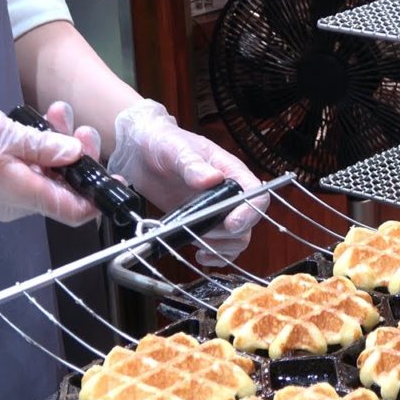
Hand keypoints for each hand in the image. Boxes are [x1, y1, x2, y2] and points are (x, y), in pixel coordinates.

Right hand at [0, 95, 101, 226]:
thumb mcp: (5, 136)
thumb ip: (45, 147)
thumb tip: (76, 154)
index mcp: (23, 197)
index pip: (75, 212)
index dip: (98, 198)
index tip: (114, 177)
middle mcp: (19, 203)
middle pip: (65, 189)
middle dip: (80, 157)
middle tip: (82, 129)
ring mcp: (7, 193)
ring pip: (48, 175)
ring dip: (59, 147)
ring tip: (59, 113)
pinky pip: (30, 170)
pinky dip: (40, 150)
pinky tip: (42, 124)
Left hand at [109, 99, 267, 265]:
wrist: (143, 152)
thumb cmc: (163, 143)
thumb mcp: (175, 149)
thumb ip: (192, 164)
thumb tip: (211, 179)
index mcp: (231, 171)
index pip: (256, 194)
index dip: (249, 212)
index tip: (231, 224)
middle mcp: (229, 194)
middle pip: (248, 223)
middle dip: (227, 234)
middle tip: (200, 231)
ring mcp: (218, 211)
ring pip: (237, 239)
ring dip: (220, 247)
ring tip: (197, 243)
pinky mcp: (204, 224)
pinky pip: (222, 248)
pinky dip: (216, 257)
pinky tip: (200, 255)